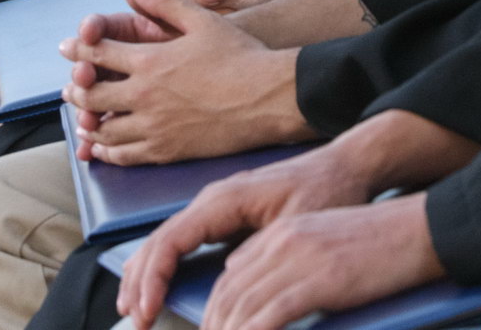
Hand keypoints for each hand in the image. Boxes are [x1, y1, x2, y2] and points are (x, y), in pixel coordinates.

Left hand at [61, 0, 310, 163]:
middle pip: (93, 95)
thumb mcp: (200, 20)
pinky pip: (125, 156)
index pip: (98, 55)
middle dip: (77, 89)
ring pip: (105, 130)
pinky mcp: (167, 151)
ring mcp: (154, 127)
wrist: (268, 98)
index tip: (69, 48)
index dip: (79, 49)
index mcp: (149, 62)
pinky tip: (103, 149)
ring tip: (82, 119)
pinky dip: (107, 152)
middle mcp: (144, 97)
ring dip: (88, 122)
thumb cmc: (239, 55)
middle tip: (71, 87)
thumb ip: (160, 2)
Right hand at [117, 145, 389, 327]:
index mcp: (225, 199)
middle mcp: (213, 200)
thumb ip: (262, 254)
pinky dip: (164, 267)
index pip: (172, 239)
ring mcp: (216, 207)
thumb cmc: (328, 191)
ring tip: (135, 311)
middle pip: (159, 240)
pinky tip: (156, 289)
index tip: (147, 310)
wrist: (347, 166)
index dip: (154, 278)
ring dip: (146, 275)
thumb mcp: (298, 228)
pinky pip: (183, 242)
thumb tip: (233, 285)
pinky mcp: (225, 217)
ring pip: (166, 240)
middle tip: (134, 320)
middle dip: (140, 281)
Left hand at [197, 196, 442, 329]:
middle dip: (214, 327)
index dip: (214, 313)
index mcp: (280, 233)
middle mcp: (282, 242)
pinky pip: (273, 314)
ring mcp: (300, 260)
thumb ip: (282, 253)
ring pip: (243, 306)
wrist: (416, 229)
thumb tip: (244, 275)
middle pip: (228, 294)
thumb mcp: (320, 237)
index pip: (229, 278)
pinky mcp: (320, 280)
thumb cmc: (374, 241)